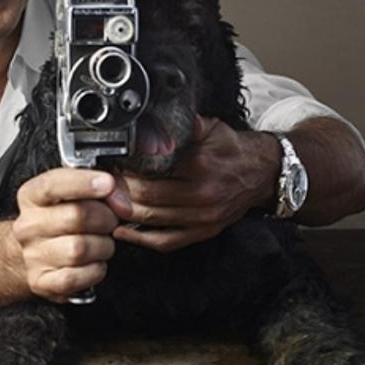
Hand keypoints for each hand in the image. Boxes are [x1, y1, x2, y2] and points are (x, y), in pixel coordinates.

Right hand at [12, 169, 131, 302]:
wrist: (38, 254)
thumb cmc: (63, 219)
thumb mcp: (76, 194)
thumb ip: (100, 188)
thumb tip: (121, 201)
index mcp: (31, 196)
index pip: (53, 185)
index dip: (84, 182)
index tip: (108, 183)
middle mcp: (28, 226)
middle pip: (76, 216)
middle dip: (105, 218)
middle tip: (111, 221)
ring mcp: (32, 255)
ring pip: (79, 249)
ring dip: (103, 246)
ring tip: (102, 243)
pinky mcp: (41, 282)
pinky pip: (77, 277)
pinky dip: (94, 270)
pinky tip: (93, 262)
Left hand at [114, 116, 277, 251]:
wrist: (262, 172)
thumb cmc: (232, 149)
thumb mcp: (209, 127)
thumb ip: (180, 126)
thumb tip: (150, 123)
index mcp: (200, 165)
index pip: (150, 172)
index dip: (125, 170)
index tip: (111, 164)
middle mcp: (201, 195)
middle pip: (145, 199)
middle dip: (118, 191)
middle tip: (102, 184)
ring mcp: (202, 218)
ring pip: (151, 221)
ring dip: (124, 212)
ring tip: (107, 202)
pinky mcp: (202, 232)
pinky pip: (165, 241)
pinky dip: (140, 238)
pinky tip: (123, 230)